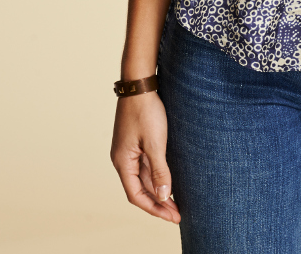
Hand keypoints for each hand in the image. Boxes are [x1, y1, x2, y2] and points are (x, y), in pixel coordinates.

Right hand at [110, 91, 180, 222]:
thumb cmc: (146, 111)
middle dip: (158, 203)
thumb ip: (158, 170)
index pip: (136, 195)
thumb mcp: (155, 142)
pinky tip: (169, 181)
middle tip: (178, 214)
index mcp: (122, 162)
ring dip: (158, 190)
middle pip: (140, 189)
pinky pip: (146, 166)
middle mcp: (123, 159)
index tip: (172, 216)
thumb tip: (162, 195)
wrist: (140, 84)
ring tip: (176, 202)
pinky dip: (157, 176)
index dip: (154, 208)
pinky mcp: (136, 142)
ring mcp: (129, 151)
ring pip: (143, 178)